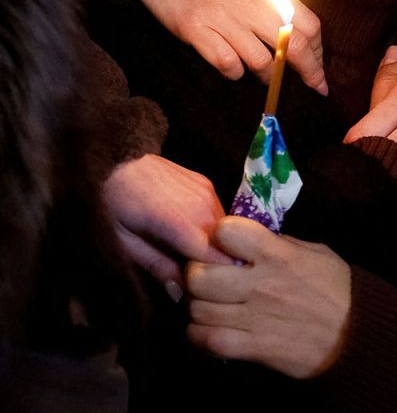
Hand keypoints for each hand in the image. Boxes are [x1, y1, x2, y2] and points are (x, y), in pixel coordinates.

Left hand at [102, 154, 233, 296]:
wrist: (112, 160)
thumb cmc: (110, 205)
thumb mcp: (124, 243)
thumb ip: (157, 266)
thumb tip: (182, 295)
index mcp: (180, 222)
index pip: (218, 258)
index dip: (215, 280)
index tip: (202, 293)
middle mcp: (203, 204)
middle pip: (226, 245)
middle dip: (216, 265)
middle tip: (195, 279)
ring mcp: (208, 191)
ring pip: (226, 231)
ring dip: (215, 247)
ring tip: (192, 258)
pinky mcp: (207, 183)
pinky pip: (220, 214)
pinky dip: (212, 230)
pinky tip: (192, 236)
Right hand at [126, 0, 326, 93]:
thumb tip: (291, 13)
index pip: (309, 24)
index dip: (319, 49)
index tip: (319, 64)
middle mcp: (249, 3)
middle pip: (293, 47)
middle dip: (309, 72)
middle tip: (315, 86)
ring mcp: (222, 17)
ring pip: (261, 61)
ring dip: (269, 76)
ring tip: (267, 77)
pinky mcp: (194, 30)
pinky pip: (226, 63)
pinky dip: (235, 72)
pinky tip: (234, 68)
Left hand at [185, 217, 350, 378]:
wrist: (357, 335)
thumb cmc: (337, 289)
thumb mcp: (315, 253)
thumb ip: (280, 244)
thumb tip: (248, 241)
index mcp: (278, 255)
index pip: (226, 232)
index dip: (219, 236)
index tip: (224, 245)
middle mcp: (260, 284)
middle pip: (199, 276)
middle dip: (196, 274)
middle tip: (206, 278)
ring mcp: (254, 318)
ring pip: (197, 310)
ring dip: (197, 307)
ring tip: (207, 305)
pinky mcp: (253, 348)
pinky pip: (207, 341)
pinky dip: (199, 336)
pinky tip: (207, 330)